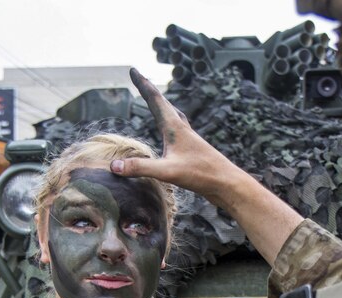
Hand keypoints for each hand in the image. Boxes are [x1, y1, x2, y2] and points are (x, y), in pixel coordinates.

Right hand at [109, 68, 252, 208]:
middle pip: (164, 103)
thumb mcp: (167, 172)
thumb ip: (141, 167)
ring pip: (173, 114)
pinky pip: (178, 128)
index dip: (143, 85)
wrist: (227, 183)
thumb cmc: (201, 175)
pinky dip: (170, 121)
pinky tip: (171, 132)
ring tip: (155, 100)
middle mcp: (183, 129)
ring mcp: (189, 139)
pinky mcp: (193, 150)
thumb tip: (114, 166)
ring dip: (162, 105)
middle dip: (149, 91)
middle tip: (140, 78)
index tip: (133, 70)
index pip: (155, 100)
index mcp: (175, 128)